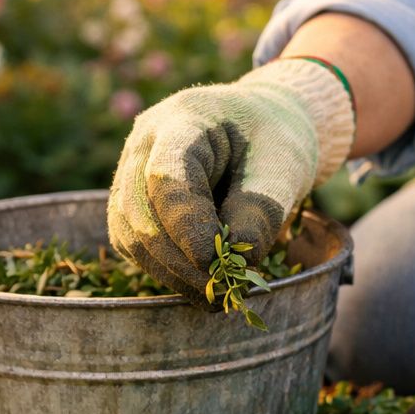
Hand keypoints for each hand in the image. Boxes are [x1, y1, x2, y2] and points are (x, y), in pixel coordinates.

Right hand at [107, 60, 353, 304]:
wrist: (258, 127)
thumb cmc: (273, 140)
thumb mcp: (284, 166)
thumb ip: (262, 208)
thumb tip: (238, 261)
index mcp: (183, 120)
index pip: (167, 175)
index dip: (186, 223)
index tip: (213, 261)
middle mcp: (144, 143)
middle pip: (142, 210)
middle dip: (180, 259)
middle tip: (223, 289)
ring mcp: (130, 172)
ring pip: (131, 234)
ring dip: (171, 272)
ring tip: (215, 294)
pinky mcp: (131, 203)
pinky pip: (135, 244)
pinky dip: (167, 270)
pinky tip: (200, 284)